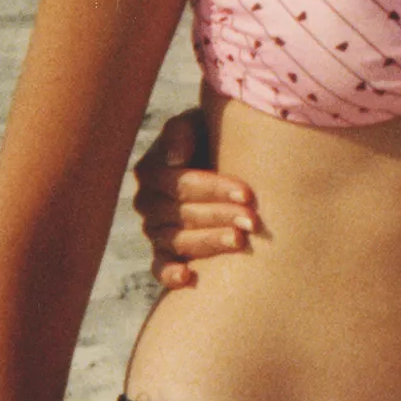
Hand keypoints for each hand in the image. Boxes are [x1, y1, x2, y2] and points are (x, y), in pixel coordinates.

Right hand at [130, 108, 259, 287]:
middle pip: (182, 214)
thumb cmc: (213, 137)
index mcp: (152, 171)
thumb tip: (175, 159)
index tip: (248, 193)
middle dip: (220, 216)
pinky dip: (170, 274)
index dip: (214, 188)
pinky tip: (188, 277)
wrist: (224, 161)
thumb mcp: (198, 123)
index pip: (181, 184)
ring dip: (209, 242)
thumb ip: (182, 132)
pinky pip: (160, 268)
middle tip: (252, 221)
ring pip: (177, 241)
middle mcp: (148, 202)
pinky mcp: (163, 254)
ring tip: (240, 241)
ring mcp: (155, 230)